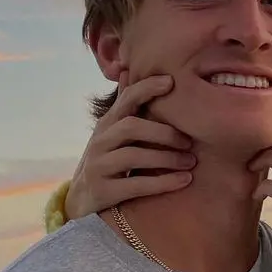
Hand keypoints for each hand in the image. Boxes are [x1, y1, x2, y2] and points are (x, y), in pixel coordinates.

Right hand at [63, 74, 195, 220]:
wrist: (80, 201)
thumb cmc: (107, 160)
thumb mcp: (112, 132)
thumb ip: (124, 105)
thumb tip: (127, 70)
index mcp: (107, 124)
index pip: (126, 99)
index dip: (147, 88)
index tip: (171, 82)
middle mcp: (100, 141)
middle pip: (131, 127)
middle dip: (164, 133)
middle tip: (190, 141)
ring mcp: (98, 166)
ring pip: (133, 156)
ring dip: (167, 158)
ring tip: (191, 162)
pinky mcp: (102, 191)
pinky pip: (136, 185)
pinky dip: (163, 182)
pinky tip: (184, 180)